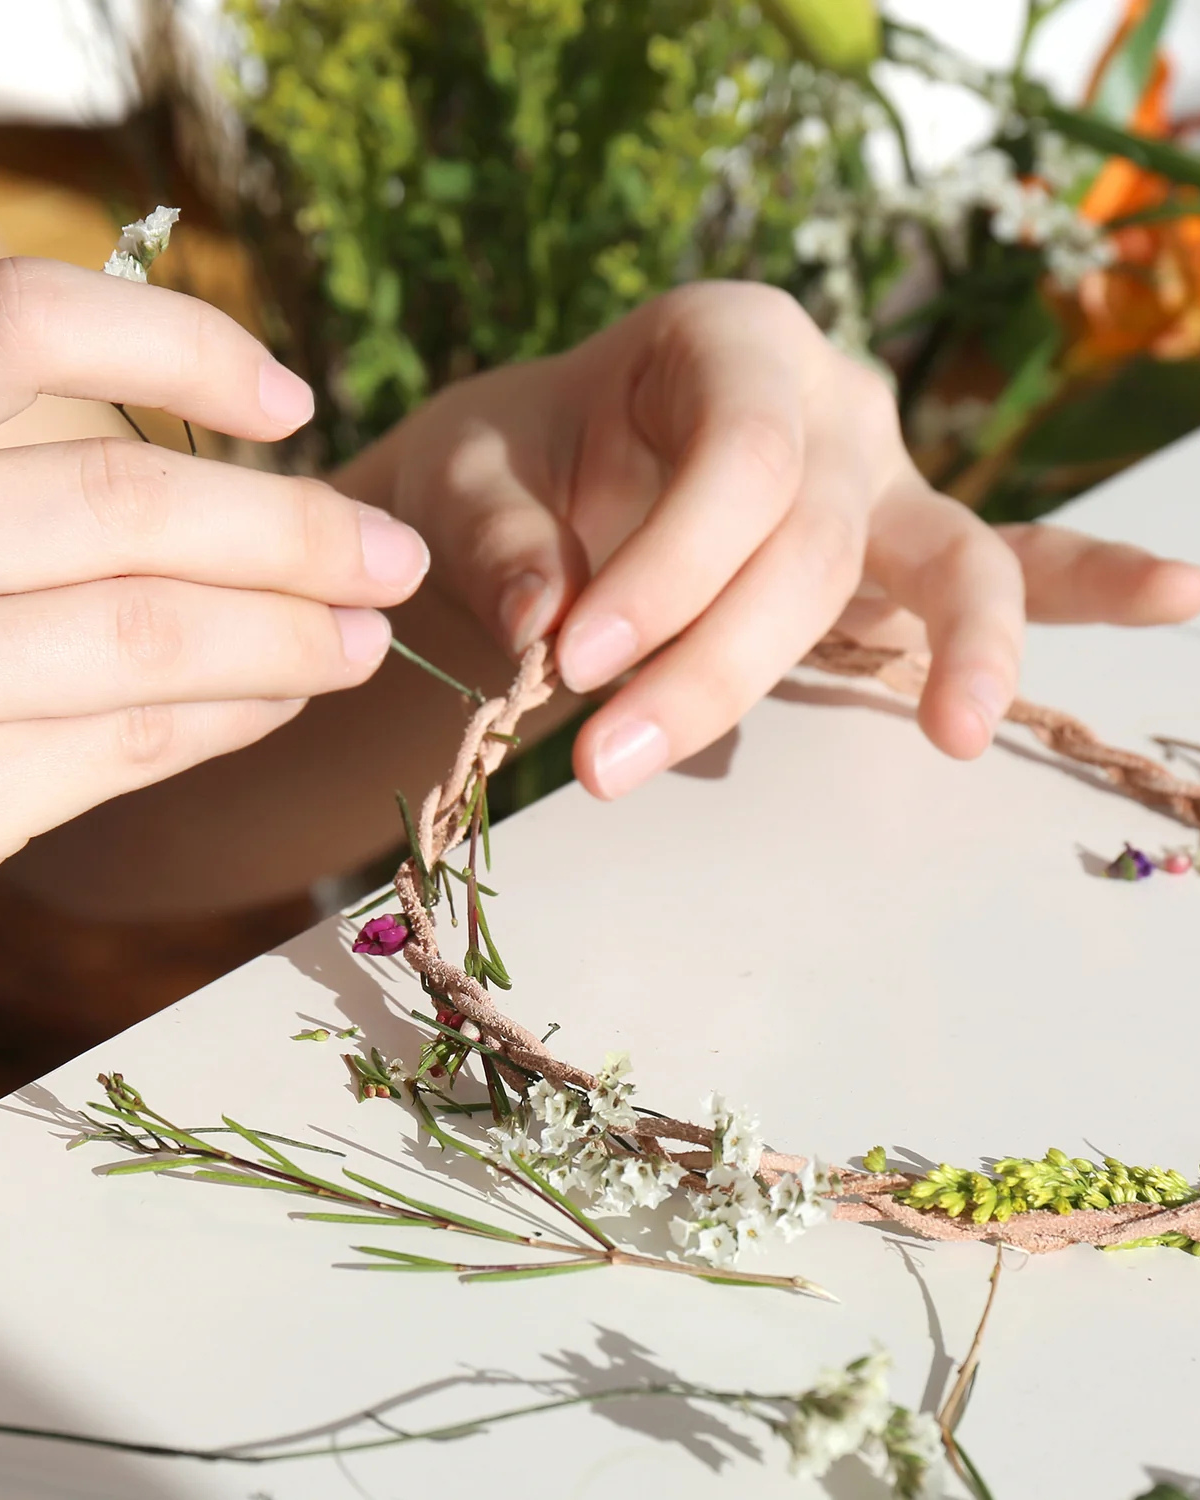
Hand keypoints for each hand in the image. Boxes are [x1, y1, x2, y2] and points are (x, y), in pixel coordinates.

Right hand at [0, 258, 428, 860]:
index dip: (177, 349)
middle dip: (290, 533)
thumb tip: (240, 412)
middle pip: (122, 507)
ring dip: (284, 637)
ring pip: (139, 637)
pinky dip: (218, 721)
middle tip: (395, 556)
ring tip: (365, 634)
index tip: (292, 400)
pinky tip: (278, 699)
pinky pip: (111, 749)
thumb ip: (18, 426)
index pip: (27, 329)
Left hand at [378, 281, 1199, 797]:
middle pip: (818, 539)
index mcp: (727, 340)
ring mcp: (885, 477)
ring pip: (950, 555)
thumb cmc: (517, 465)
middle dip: (718, 663)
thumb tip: (552, 624)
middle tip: (608, 764)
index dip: (667, 572)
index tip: (572, 665)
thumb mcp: (471, 479)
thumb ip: (501, 539)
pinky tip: (1172, 595)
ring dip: (963, 648)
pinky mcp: (904, 553)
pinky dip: (1083, 587)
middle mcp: (830, 397)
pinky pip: (1006, 564)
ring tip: (955, 725)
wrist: (548, 468)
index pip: (739, 461)